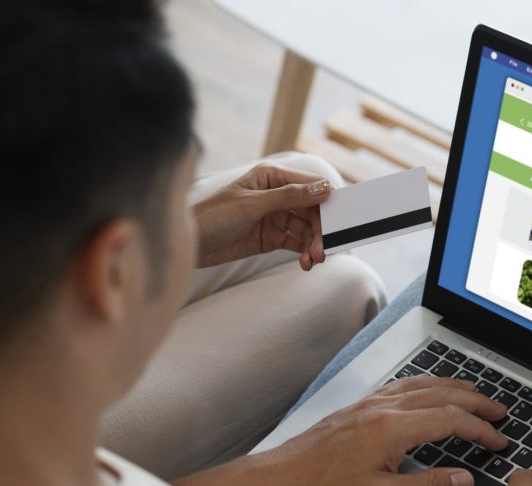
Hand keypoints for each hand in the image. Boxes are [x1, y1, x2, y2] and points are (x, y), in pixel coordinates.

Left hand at [193, 162, 332, 269]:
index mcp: (273, 177)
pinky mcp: (271, 237)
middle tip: (322, 250)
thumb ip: (289, 197)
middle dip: (320, 230)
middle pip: (312, 211)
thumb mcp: (253, 205)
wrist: (190, 244)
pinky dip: (303, 253)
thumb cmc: (213, 215)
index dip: (327, 202)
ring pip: (306, 229)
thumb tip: (323, 189)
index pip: (310, 186)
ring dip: (313, 244)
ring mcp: (275, 217)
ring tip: (312, 260)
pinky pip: (296, 243)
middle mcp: (277, 194)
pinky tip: (305, 262)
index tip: (341, 220)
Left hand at [258, 376, 508, 485]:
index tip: (498, 440)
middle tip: (499, 412)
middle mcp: (384, 408)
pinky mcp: (359, 408)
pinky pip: (401, 386)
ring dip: (452, 388)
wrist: (281, 478)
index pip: (450, 421)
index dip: (479, 430)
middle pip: (441, 396)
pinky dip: (425, 385)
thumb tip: (463, 480)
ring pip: (422, 386)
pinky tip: (428, 390)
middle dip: (475, 403)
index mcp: (393, 428)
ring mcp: (370, 405)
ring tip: (474, 394)